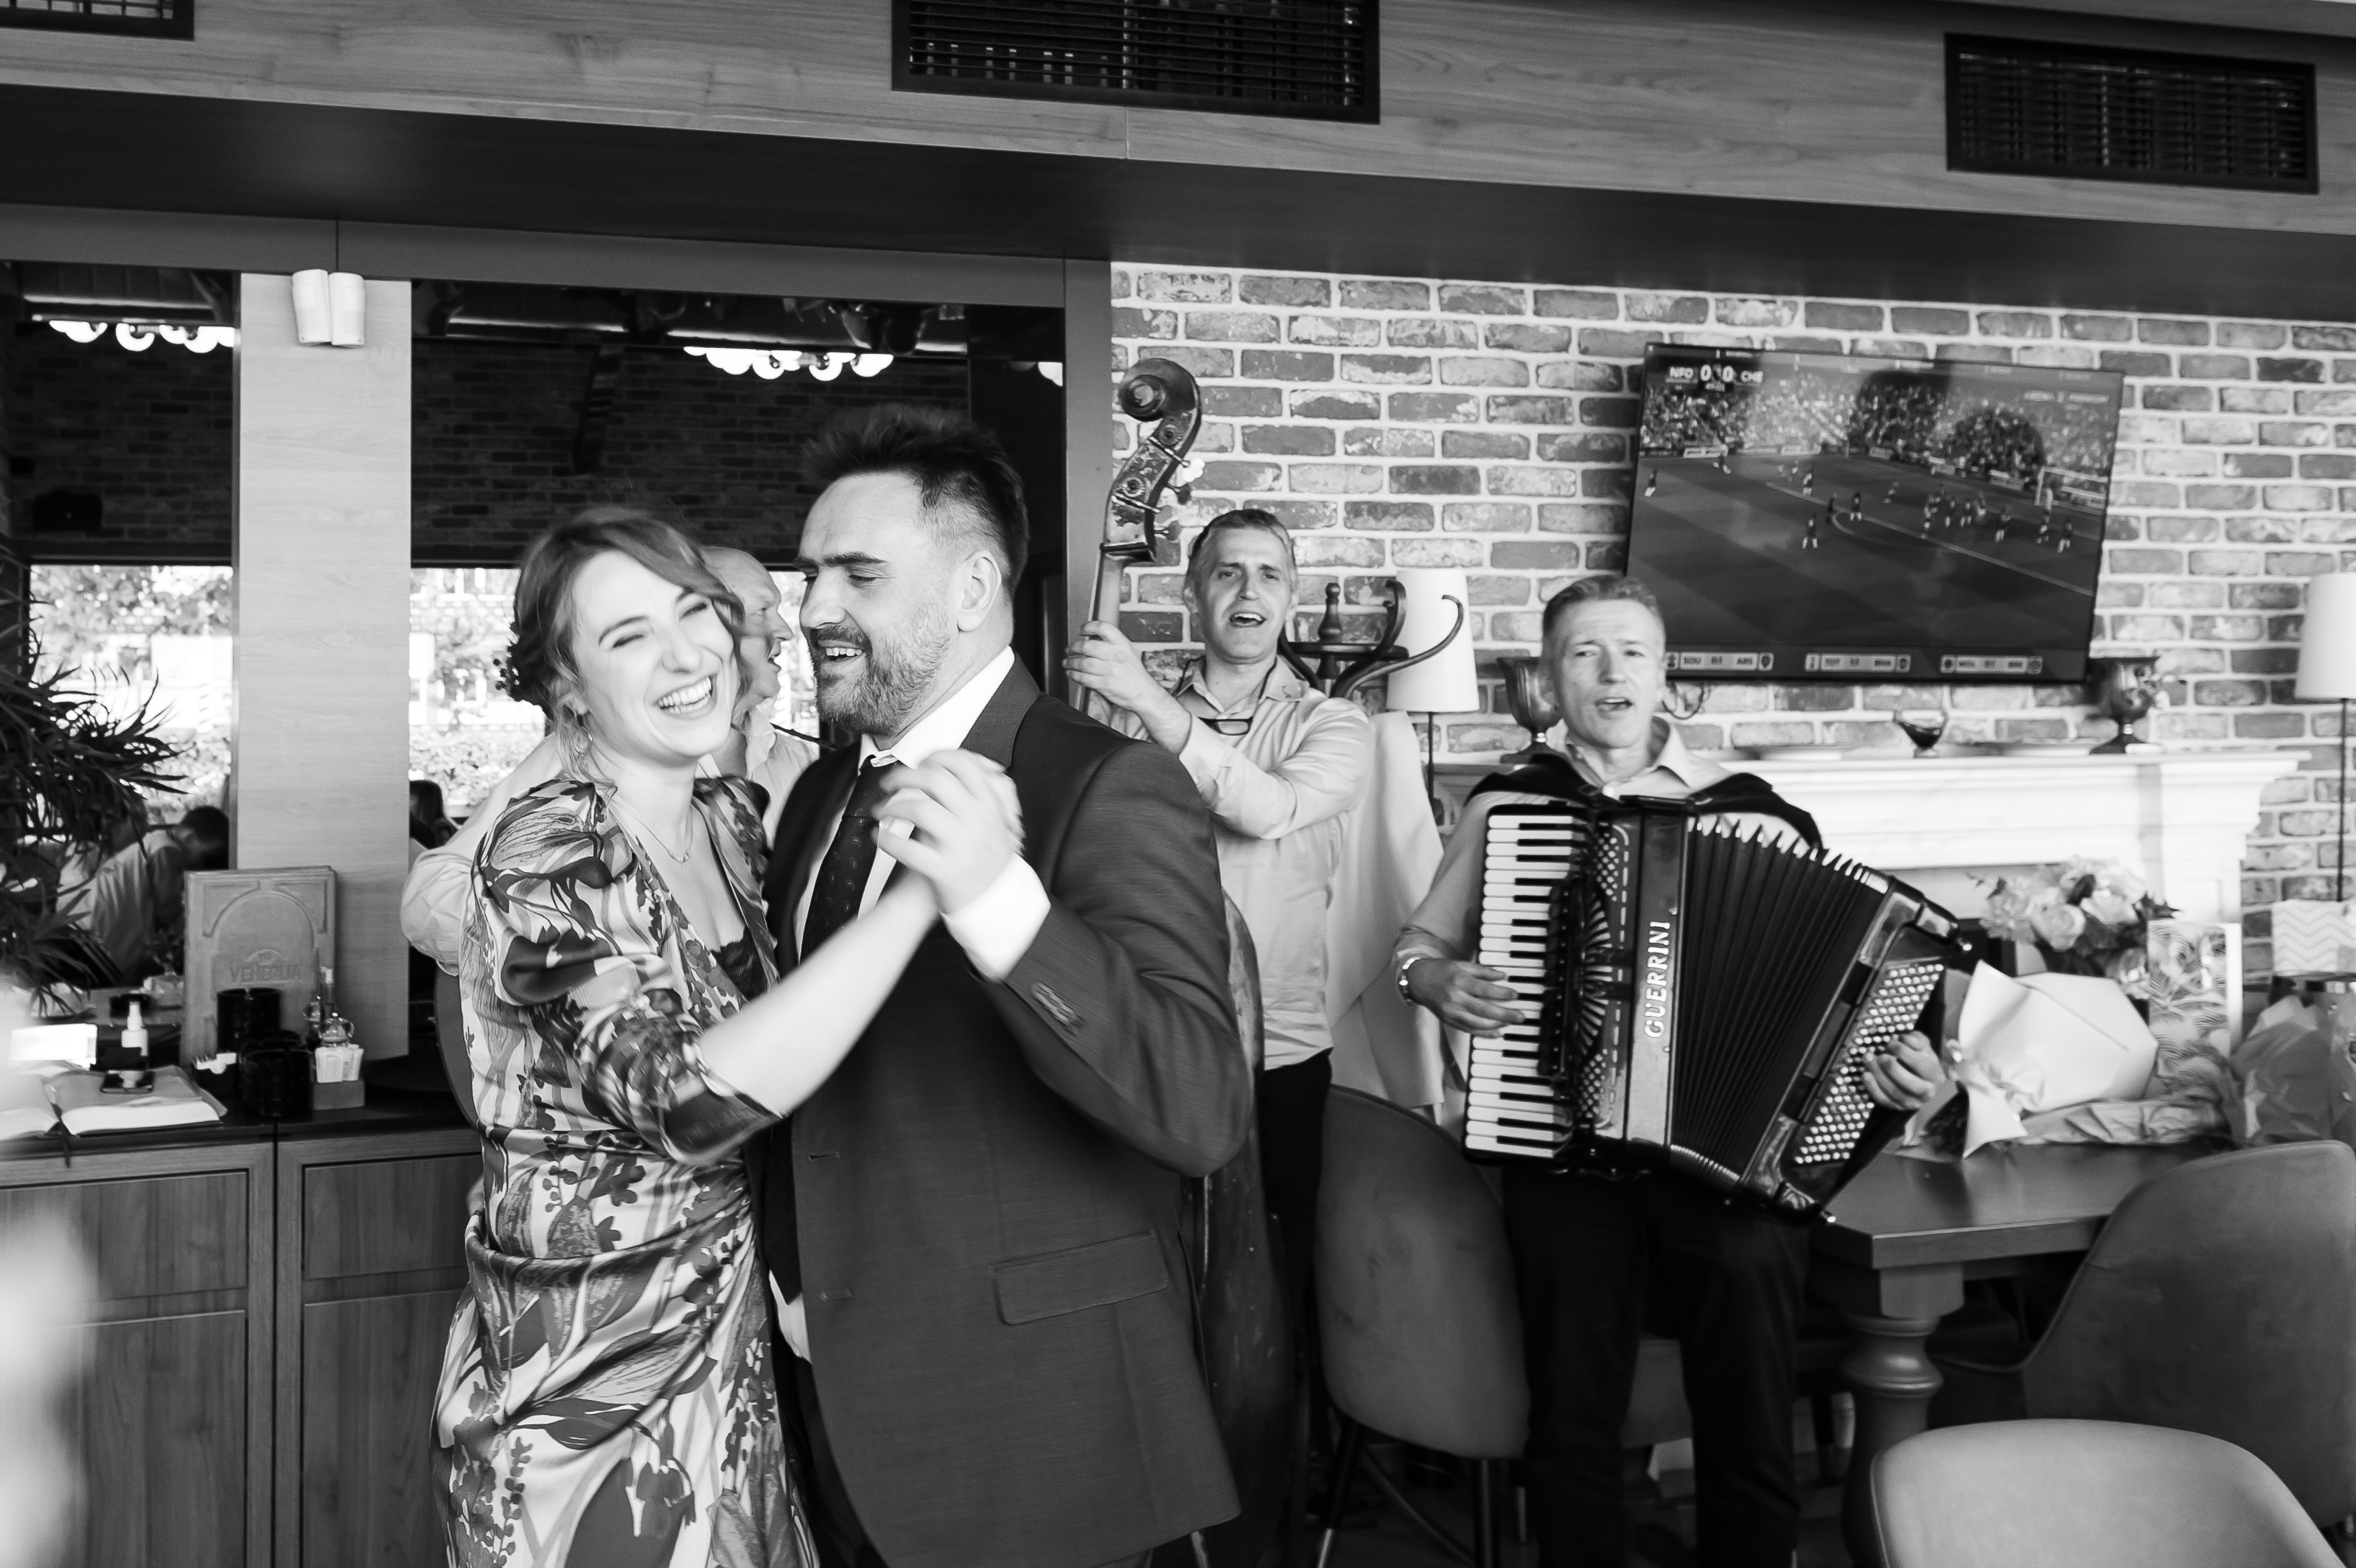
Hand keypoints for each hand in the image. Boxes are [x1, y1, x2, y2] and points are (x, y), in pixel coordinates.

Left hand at [873, 750, 1022, 915]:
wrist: (996, 904)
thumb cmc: (991, 863)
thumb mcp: (997, 822)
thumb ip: (982, 794)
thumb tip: (967, 767)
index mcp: (989, 806)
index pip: (963, 763)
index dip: (936, 757)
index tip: (921, 763)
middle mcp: (976, 821)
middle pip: (935, 779)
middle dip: (904, 776)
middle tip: (891, 782)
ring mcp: (960, 846)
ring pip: (919, 809)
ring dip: (892, 805)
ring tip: (883, 810)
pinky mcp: (943, 870)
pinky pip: (907, 849)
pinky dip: (887, 840)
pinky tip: (881, 837)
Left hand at [1063, 621, 1190, 748]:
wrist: (1145, 694)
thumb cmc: (1136, 674)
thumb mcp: (1129, 652)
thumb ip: (1113, 645)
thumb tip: (1092, 638)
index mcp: (1122, 644)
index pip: (1103, 627)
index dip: (1089, 626)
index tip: (1081, 630)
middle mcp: (1116, 655)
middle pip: (1088, 646)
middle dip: (1074, 647)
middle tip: (1069, 649)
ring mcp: (1110, 670)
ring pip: (1083, 663)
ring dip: (1071, 662)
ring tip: (1067, 663)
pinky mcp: (1105, 684)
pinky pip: (1084, 678)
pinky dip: (1074, 675)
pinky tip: (1071, 674)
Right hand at [1405, 957, 1527, 1034]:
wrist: (1417, 981)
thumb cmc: (1441, 971)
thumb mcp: (1461, 965)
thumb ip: (1483, 971)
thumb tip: (1503, 976)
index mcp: (1459, 981)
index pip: (1485, 990)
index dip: (1502, 993)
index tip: (1516, 995)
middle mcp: (1455, 998)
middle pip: (1484, 1010)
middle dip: (1505, 1014)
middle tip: (1520, 1016)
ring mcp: (1451, 1012)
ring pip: (1477, 1023)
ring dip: (1497, 1025)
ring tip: (1510, 1023)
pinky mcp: (1449, 1021)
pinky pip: (1469, 1030)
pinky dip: (1484, 1033)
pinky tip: (1497, 1033)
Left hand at [1862, 1030, 1945, 1111]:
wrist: (1917, 1076)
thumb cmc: (1918, 1057)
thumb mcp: (1922, 1045)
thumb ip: (1917, 1039)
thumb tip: (1907, 1040)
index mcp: (1935, 1075)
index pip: (1921, 1065)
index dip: (1904, 1052)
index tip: (1891, 1044)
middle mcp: (1927, 1092)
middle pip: (1911, 1084)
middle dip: (1892, 1068)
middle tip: (1881, 1056)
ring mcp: (1912, 1102)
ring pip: (1895, 1093)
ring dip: (1879, 1075)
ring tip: (1868, 1059)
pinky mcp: (1897, 1107)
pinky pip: (1884, 1100)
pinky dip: (1873, 1088)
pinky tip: (1866, 1074)